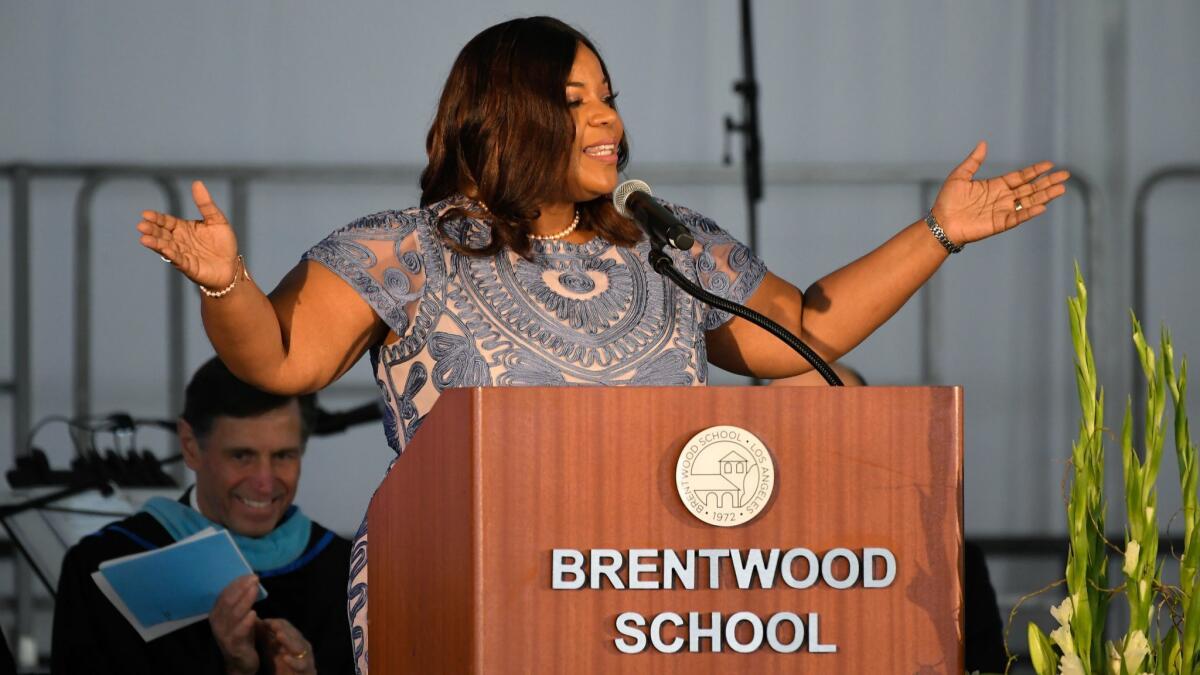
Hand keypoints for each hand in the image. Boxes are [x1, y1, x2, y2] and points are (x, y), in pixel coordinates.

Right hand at [137, 180, 240, 287]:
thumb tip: (197, 183)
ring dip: (155, 243)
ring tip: (144, 239)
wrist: (231, 265)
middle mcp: (178, 241)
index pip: (166, 221)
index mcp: (183, 228)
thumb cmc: (223, 242)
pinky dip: (172, 255)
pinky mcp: (188, 266)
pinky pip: (178, 260)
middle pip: (162, 234)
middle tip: (141, 226)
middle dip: (151, 230)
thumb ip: (205, 204)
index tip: (145, 214)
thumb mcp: (216, 220)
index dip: (156, 218)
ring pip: (165, 247)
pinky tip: (165, 250)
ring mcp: (182, 254)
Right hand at [210, 574, 260, 674]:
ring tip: (255, 589)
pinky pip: (239, 632)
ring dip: (245, 600)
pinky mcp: (234, 646)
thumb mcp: (239, 616)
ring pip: (233, 615)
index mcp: (216, 613)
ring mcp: (224, 635)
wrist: (241, 662)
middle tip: (254, 578)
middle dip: (241, 588)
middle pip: (228, 602)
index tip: (249, 574)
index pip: (225, 594)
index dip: (236, 584)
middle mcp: (217, 623)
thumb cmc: (241, 634)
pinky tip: (254, 613)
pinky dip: (246, 622)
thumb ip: (240, 601)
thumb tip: (250, 580)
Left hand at [258, 617, 316, 673]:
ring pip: (300, 647)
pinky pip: (302, 665)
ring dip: (289, 641)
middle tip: (273, 624)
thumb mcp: (270, 651)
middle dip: (284, 628)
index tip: (264, 621)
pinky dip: (294, 661)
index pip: (287, 627)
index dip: (276, 623)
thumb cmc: (280, 667)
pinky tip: (285, 658)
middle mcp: (302, 647)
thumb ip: (265, 637)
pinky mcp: (308, 671)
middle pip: (295, 634)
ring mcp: (307, 659)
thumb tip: (255, 620)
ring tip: (279, 635)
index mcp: (294, 640)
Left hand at [931, 140, 1069, 245]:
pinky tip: (1042, 206)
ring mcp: (1003, 211)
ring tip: (1061, 189)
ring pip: (1029, 202)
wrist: (941, 223)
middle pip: (1030, 188)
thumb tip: (984, 143)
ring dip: (1045, 196)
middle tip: (1065, 175)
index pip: (1020, 177)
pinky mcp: (999, 224)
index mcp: (996, 186)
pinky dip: (1029, 212)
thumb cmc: (947, 201)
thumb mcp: (960, 176)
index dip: (1035, 171)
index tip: (1049, 164)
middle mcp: (1003, 198)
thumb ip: (974, 161)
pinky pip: (1018, 217)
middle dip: (1047, 182)